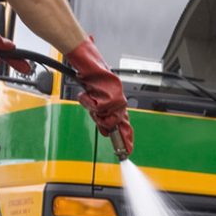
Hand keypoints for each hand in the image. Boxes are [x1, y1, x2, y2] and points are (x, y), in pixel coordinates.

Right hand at [65, 38, 133, 156]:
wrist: (88, 64)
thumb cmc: (91, 79)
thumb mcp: (95, 101)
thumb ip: (101, 115)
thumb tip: (105, 130)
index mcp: (118, 102)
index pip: (124, 124)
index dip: (125, 137)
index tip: (128, 150)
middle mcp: (121, 100)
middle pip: (114, 123)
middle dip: (103, 121)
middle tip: (97, 111)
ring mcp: (118, 97)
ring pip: (107, 117)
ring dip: (96, 111)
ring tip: (91, 98)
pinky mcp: (113, 94)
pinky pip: (101, 108)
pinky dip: (91, 103)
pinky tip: (90, 95)